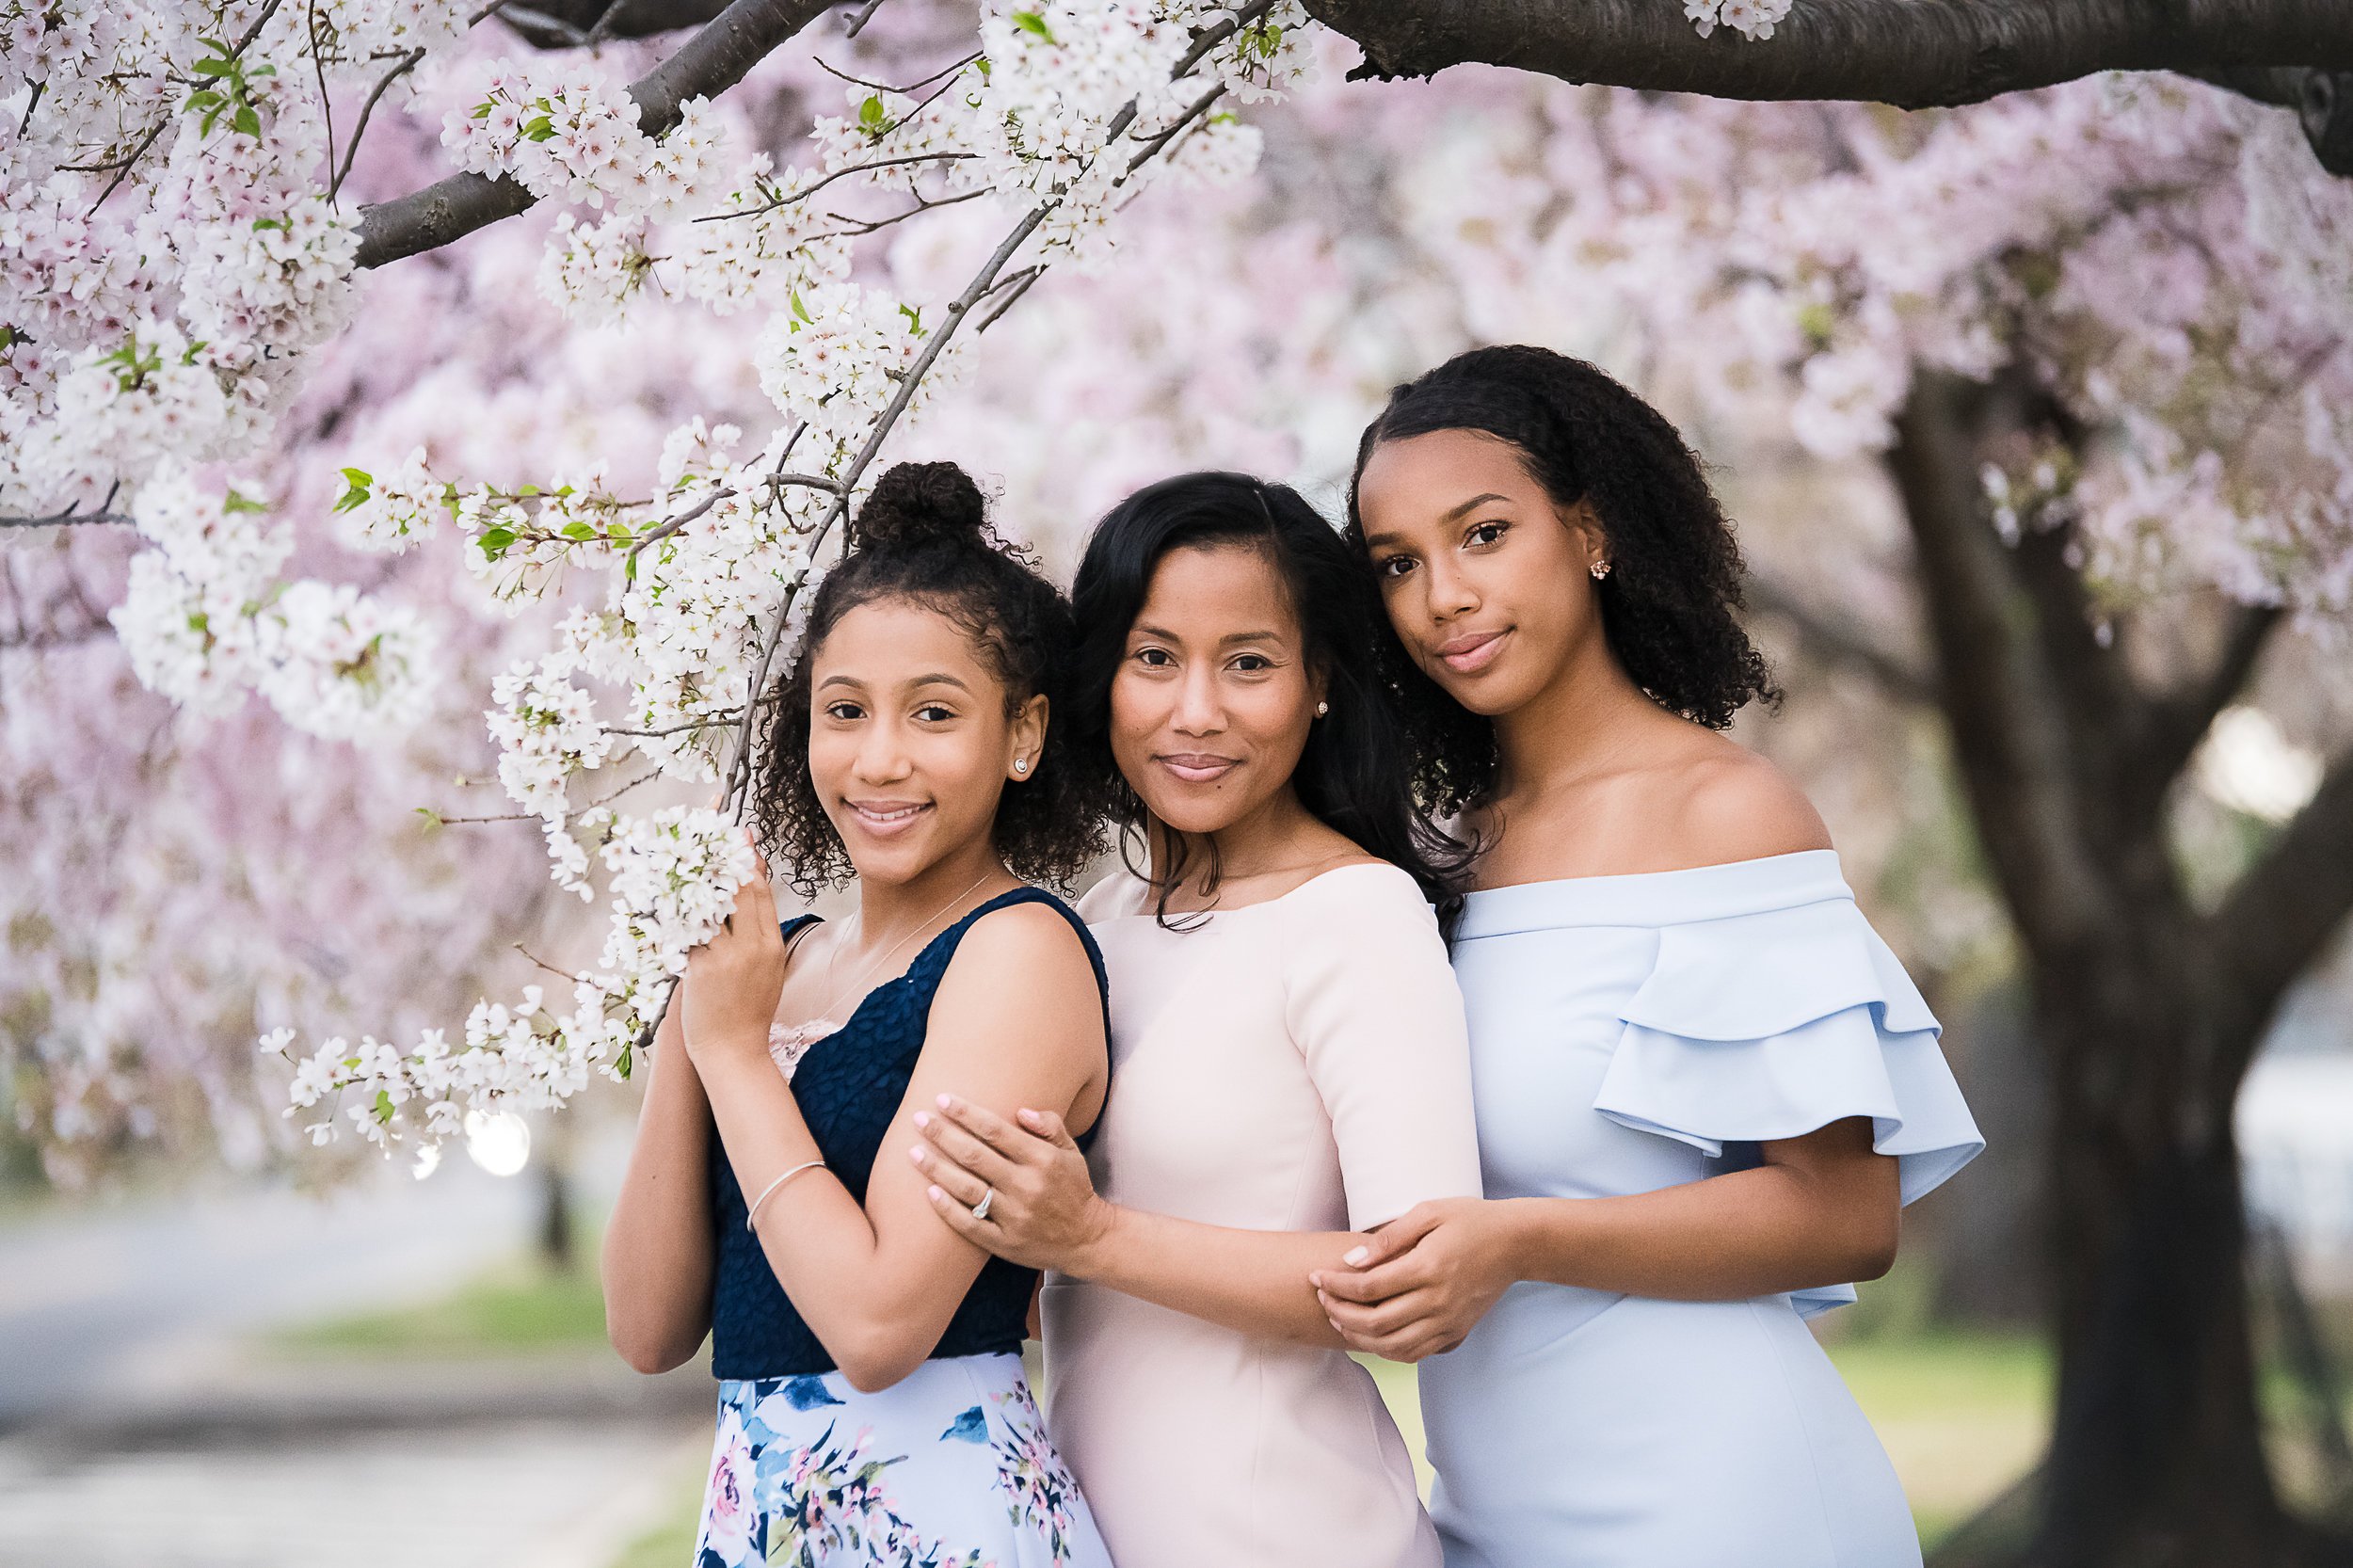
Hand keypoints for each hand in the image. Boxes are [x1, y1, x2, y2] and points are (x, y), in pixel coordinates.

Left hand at [680, 840, 788, 1065]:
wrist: (734, 1051)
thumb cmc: (750, 1010)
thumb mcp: (769, 968)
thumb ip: (760, 932)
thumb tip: (751, 894)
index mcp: (772, 945)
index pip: (759, 891)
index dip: (749, 859)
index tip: (741, 834)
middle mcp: (750, 947)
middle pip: (735, 889)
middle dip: (722, 856)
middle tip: (709, 829)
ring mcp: (724, 957)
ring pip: (707, 905)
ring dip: (693, 877)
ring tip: (683, 851)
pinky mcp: (698, 969)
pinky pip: (684, 931)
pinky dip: (673, 910)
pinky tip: (663, 889)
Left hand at [911, 1095, 1115, 1272]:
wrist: (1087, 1239)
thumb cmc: (1074, 1188)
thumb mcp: (1071, 1151)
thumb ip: (1050, 1125)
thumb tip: (1020, 1110)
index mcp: (1042, 1160)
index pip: (995, 1130)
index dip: (966, 1113)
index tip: (942, 1099)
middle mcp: (1026, 1186)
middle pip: (974, 1156)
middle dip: (942, 1134)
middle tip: (919, 1119)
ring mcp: (1014, 1217)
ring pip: (967, 1189)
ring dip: (936, 1169)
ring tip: (913, 1152)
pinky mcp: (1005, 1242)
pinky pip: (970, 1224)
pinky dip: (948, 1209)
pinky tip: (929, 1192)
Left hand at [1311, 1196, 1517, 1362]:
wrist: (1516, 1244)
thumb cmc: (1469, 1220)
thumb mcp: (1429, 1212)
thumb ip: (1389, 1238)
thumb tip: (1351, 1260)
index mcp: (1428, 1267)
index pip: (1368, 1288)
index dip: (1335, 1286)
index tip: (1316, 1277)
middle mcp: (1438, 1301)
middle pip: (1375, 1323)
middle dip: (1339, 1313)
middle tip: (1322, 1299)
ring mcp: (1448, 1322)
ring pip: (1392, 1346)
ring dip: (1358, 1338)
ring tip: (1338, 1319)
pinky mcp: (1455, 1333)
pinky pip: (1414, 1353)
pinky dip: (1386, 1351)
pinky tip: (1370, 1336)